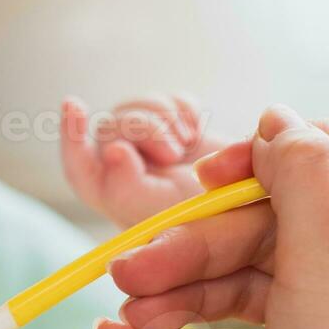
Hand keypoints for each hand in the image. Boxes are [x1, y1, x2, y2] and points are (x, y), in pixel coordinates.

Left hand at [60, 94, 224, 227]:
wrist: (257, 210)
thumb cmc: (213, 227)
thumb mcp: (163, 214)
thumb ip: (128, 190)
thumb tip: (113, 152)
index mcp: (117, 202)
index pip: (80, 169)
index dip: (71, 138)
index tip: (73, 106)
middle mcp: (129, 175)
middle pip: (111, 129)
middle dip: (143, 130)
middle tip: (174, 151)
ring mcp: (153, 150)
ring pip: (135, 109)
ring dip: (163, 118)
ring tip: (187, 144)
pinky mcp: (180, 132)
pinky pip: (168, 101)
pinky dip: (183, 110)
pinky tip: (196, 132)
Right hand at [94, 106, 328, 328]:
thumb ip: (298, 175)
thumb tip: (278, 119)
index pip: (316, 157)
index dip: (253, 161)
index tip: (200, 182)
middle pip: (258, 229)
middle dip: (189, 250)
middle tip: (124, 272)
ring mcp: (326, 323)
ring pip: (234, 293)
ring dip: (174, 303)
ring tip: (120, 318)